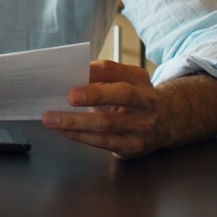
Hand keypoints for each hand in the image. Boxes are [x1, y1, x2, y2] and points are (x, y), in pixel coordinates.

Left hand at [40, 60, 165, 158]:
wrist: (164, 125)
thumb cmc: (132, 101)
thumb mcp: (124, 83)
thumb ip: (101, 79)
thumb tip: (64, 81)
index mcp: (138, 78)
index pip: (114, 70)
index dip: (91, 71)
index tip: (68, 71)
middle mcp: (144, 101)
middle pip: (122, 94)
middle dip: (93, 95)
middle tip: (68, 97)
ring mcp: (141, 125)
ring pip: (107, 123)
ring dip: (75, 121)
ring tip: (51, 119)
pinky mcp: (133, 146)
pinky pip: (104, 141)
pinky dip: (80, 136)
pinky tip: (64, 131)